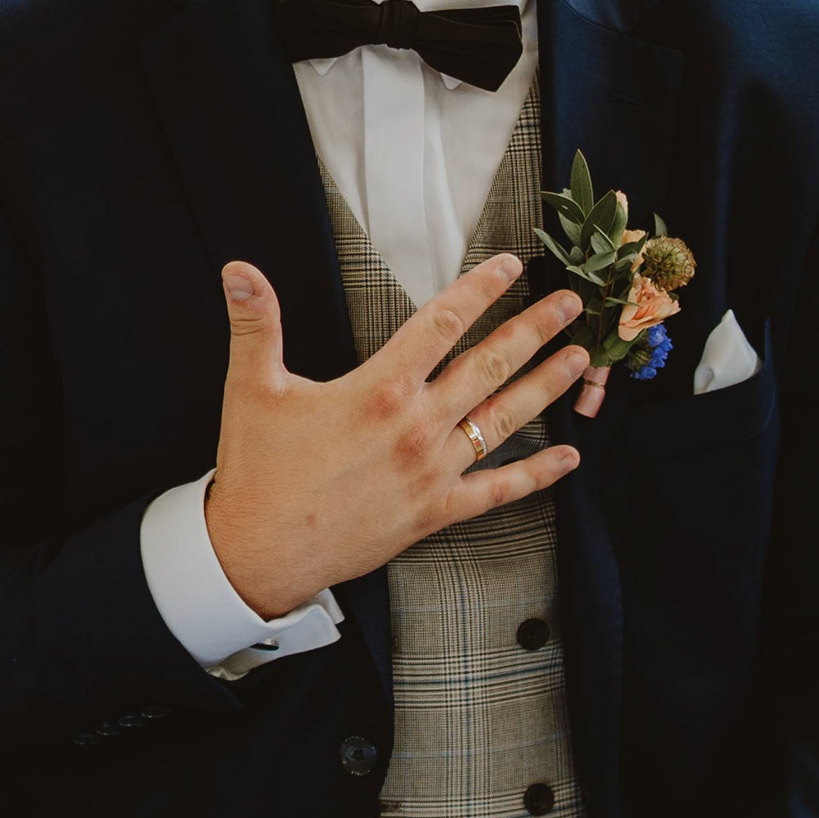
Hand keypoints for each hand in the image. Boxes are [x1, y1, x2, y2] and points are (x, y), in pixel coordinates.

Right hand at [199, 254, 589, 620]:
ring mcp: (432, 471)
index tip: (510, 265)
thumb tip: (238, 270)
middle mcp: (416, 426)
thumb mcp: (253, 389)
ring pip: (503, 419)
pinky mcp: (435, 511)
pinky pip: (497, 491)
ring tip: (580, 360)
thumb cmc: (259, 471)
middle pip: (488, 364)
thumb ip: (255, 325)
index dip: (478, 289)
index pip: (441, 323)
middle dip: (534, 329)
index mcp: (379, 389)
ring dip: (546, 386)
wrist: (262, 552)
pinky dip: (536, 474)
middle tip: (570, 304)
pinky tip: (568, 457)